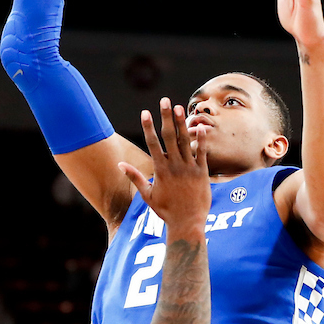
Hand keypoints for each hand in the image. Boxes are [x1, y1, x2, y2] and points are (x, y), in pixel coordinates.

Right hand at [119, 100, 209, 232]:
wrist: (187, 222)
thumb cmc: (166, 210)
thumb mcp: (147, 195)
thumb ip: (135, 177)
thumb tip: (120, 165)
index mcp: (160, 170)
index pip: (152, 143)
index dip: (148, 126)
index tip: (144, 112)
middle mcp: (174, 166)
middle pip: (169, 136)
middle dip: (165, 117)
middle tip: (164, 101)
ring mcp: (189, 168)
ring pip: (185, 140)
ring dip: (181, 123)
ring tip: (179, 107)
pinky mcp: (202, 172)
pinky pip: (201, 152)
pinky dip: (200, 139)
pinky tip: (200, 126)